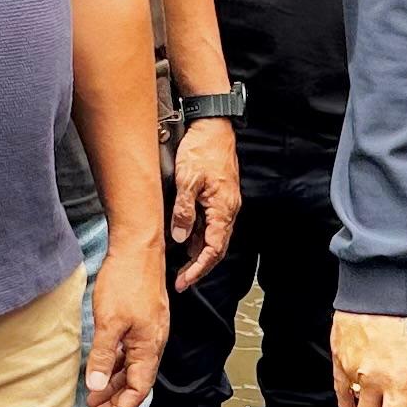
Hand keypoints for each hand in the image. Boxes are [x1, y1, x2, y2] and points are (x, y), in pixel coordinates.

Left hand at [85, 232, 168, 406]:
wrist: (138, 247)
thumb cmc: (126, 281)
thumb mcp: (109, 322)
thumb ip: (103, 355)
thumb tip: (97, 386)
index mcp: (149, 347)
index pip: (137, 389)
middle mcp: (152, 343)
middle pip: (135, 382)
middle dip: (115, 403)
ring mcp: (146, 332)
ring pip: (130, 368)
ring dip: (113, 385)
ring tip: (93, 400)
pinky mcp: (139, 321)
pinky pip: (128, 353)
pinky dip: (114, 365)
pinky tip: (101, 370)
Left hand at [166, 119, 239, 292]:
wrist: (212, 125)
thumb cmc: (202, 149)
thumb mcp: (187, 180)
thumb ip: (184, 211)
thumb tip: (180, 238)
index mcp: (223, 209)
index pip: (213, 250)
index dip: (198, 269)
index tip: (184, 281)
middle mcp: (227, 209)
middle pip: (215, 248)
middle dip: (198, 266)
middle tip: (181, 280)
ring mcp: (223, 203)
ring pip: (211, 236)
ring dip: (197, 252)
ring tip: (179, 265)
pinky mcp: (218, 196)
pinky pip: (209, 223)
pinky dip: (197, 236)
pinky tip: (184, 239)